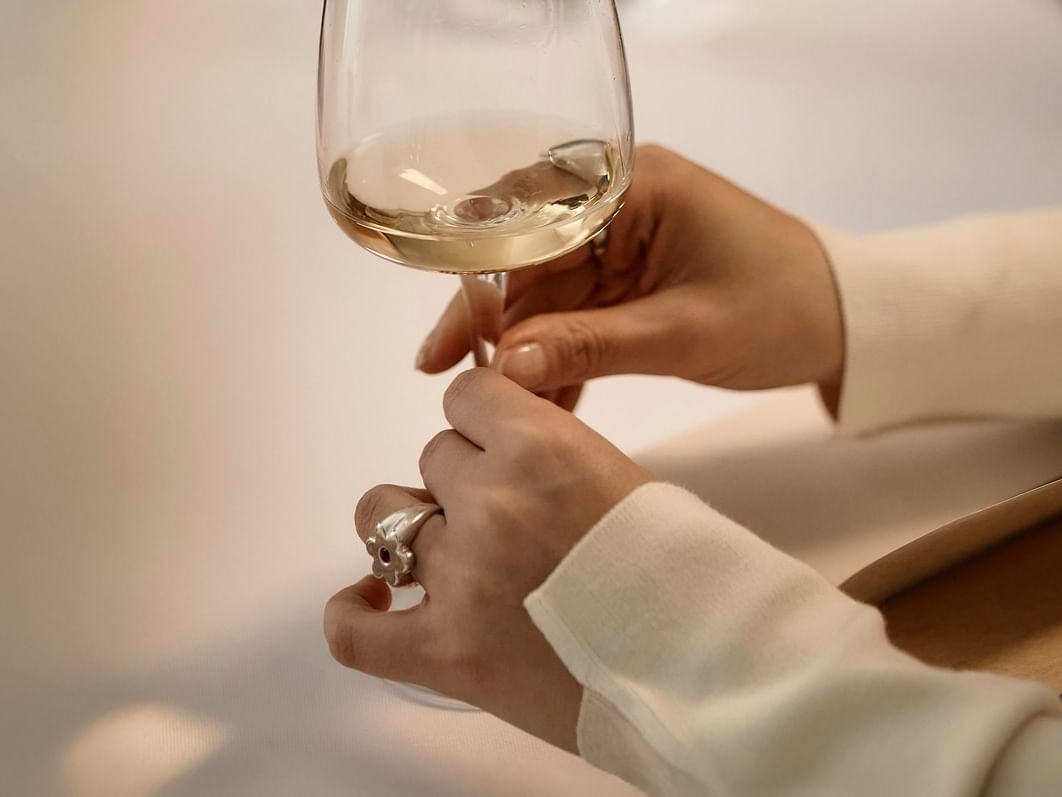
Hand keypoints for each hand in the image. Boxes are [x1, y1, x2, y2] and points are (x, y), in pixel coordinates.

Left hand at [324, 370, 654, 747]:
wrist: (708, 666)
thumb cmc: (686, 574)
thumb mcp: (624, 477)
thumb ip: (552, 456)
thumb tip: (504, 458)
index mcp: (541, 448)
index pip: (465, 395)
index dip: (482, 416)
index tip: (497, 438)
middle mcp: (490, 504)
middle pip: (435, 457)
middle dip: (465, 479)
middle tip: (511, 517)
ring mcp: (460, 580)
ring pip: (384, 519)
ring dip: (412, 527)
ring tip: (448, 551)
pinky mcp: (445, 654)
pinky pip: (356, 631)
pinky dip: (353, 613)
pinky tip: (371, 600)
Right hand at [415, 146, 845, 409]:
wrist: (850, 320)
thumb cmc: (784, 308)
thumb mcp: (684, 333)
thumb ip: (591, 345)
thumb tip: (504, 366)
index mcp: (636, 184)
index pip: (528, 215)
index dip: (478, 277)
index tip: (450, 340)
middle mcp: (621, 199)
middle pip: (528, 257)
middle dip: (498, 325)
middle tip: (462, 388)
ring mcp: (626, 237)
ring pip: (548, 291)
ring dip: (529, 349)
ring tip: (508, 411)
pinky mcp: (635, 274)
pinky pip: (578, 310)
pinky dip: (563, 353)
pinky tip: (547, 404)